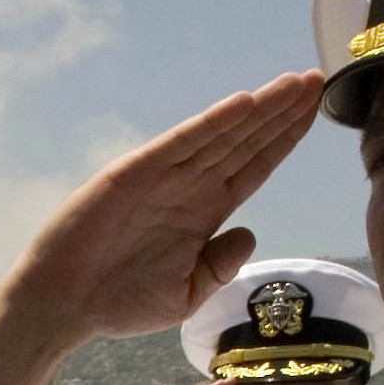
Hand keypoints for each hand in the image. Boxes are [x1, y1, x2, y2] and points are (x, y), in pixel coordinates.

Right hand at [8, 71, 323, 345]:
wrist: (68, 302)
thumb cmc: (122, 300)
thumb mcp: (187, 293)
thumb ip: (219, 265)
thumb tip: (250, 234)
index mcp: (204, 215)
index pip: (254, 169)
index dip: (283, 141)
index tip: (313, 115)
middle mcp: (190, 188)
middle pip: (246, 143)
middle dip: (281, 114)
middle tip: (315, 82)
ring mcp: (166, 177)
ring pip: (223, 136)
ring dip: (259, 110)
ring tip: (294, 85)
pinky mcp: (138, 172)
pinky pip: (184, 144)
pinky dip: (213, 123)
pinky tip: (244, 104)